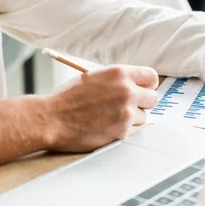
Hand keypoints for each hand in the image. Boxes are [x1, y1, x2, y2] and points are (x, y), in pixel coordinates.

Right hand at [44, 65, 158, 152]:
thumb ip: (115, 80)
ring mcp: (125, 113)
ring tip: (109, 116)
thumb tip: (133, 84)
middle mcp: (126, 91)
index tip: (142, 89)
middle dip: (143, 102)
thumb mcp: (92, 77)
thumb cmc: (67, 97)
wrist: (51, 118)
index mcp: (119, 73)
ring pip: (143, 116)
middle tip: (128, 105)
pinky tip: (102, 125)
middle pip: (153, 98)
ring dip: (131, 117)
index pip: (151, 76)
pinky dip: (119, 129)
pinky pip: (130, 130)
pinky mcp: (121, 132)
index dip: (146, 84)